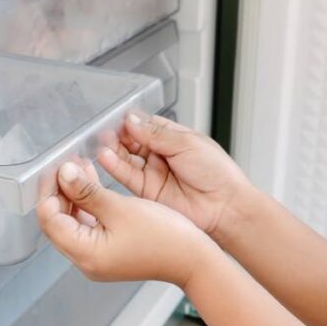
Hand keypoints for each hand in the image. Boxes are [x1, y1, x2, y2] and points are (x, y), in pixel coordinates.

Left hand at [37, 158, 215, 287]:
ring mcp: (98, 258)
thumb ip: (87, 191)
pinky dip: (88, 206)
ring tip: (79, 168)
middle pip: (58, 222)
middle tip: (67, 165)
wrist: (192, 259)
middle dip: (60, 191)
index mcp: (84, 253)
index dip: (49, 191)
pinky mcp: (109, 252)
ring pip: (73, 222)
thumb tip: (65, 174)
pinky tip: (93, 184)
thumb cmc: (164, 237)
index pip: (50, 219)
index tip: (57, 167)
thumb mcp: (121, 207)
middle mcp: (86, 260)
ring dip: (73, 196)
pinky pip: (89, 226)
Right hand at [100, 113, 253, 242]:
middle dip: (120, 135)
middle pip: (134, 141)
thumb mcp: (187, 144)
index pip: (148, 126)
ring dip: (114, 150)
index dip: (133, 122)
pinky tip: (105, 157)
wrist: (225, 206)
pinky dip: (115, 166)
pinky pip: (127, 176)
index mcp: (176, 139)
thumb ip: (156, 134)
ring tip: (102, 142)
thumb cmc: (216, 173)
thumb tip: (132, 121)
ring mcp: (154, 173)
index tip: (119, 118)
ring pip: (127, 158)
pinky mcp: (147, 191)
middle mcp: (162, 155)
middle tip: (106, 131)